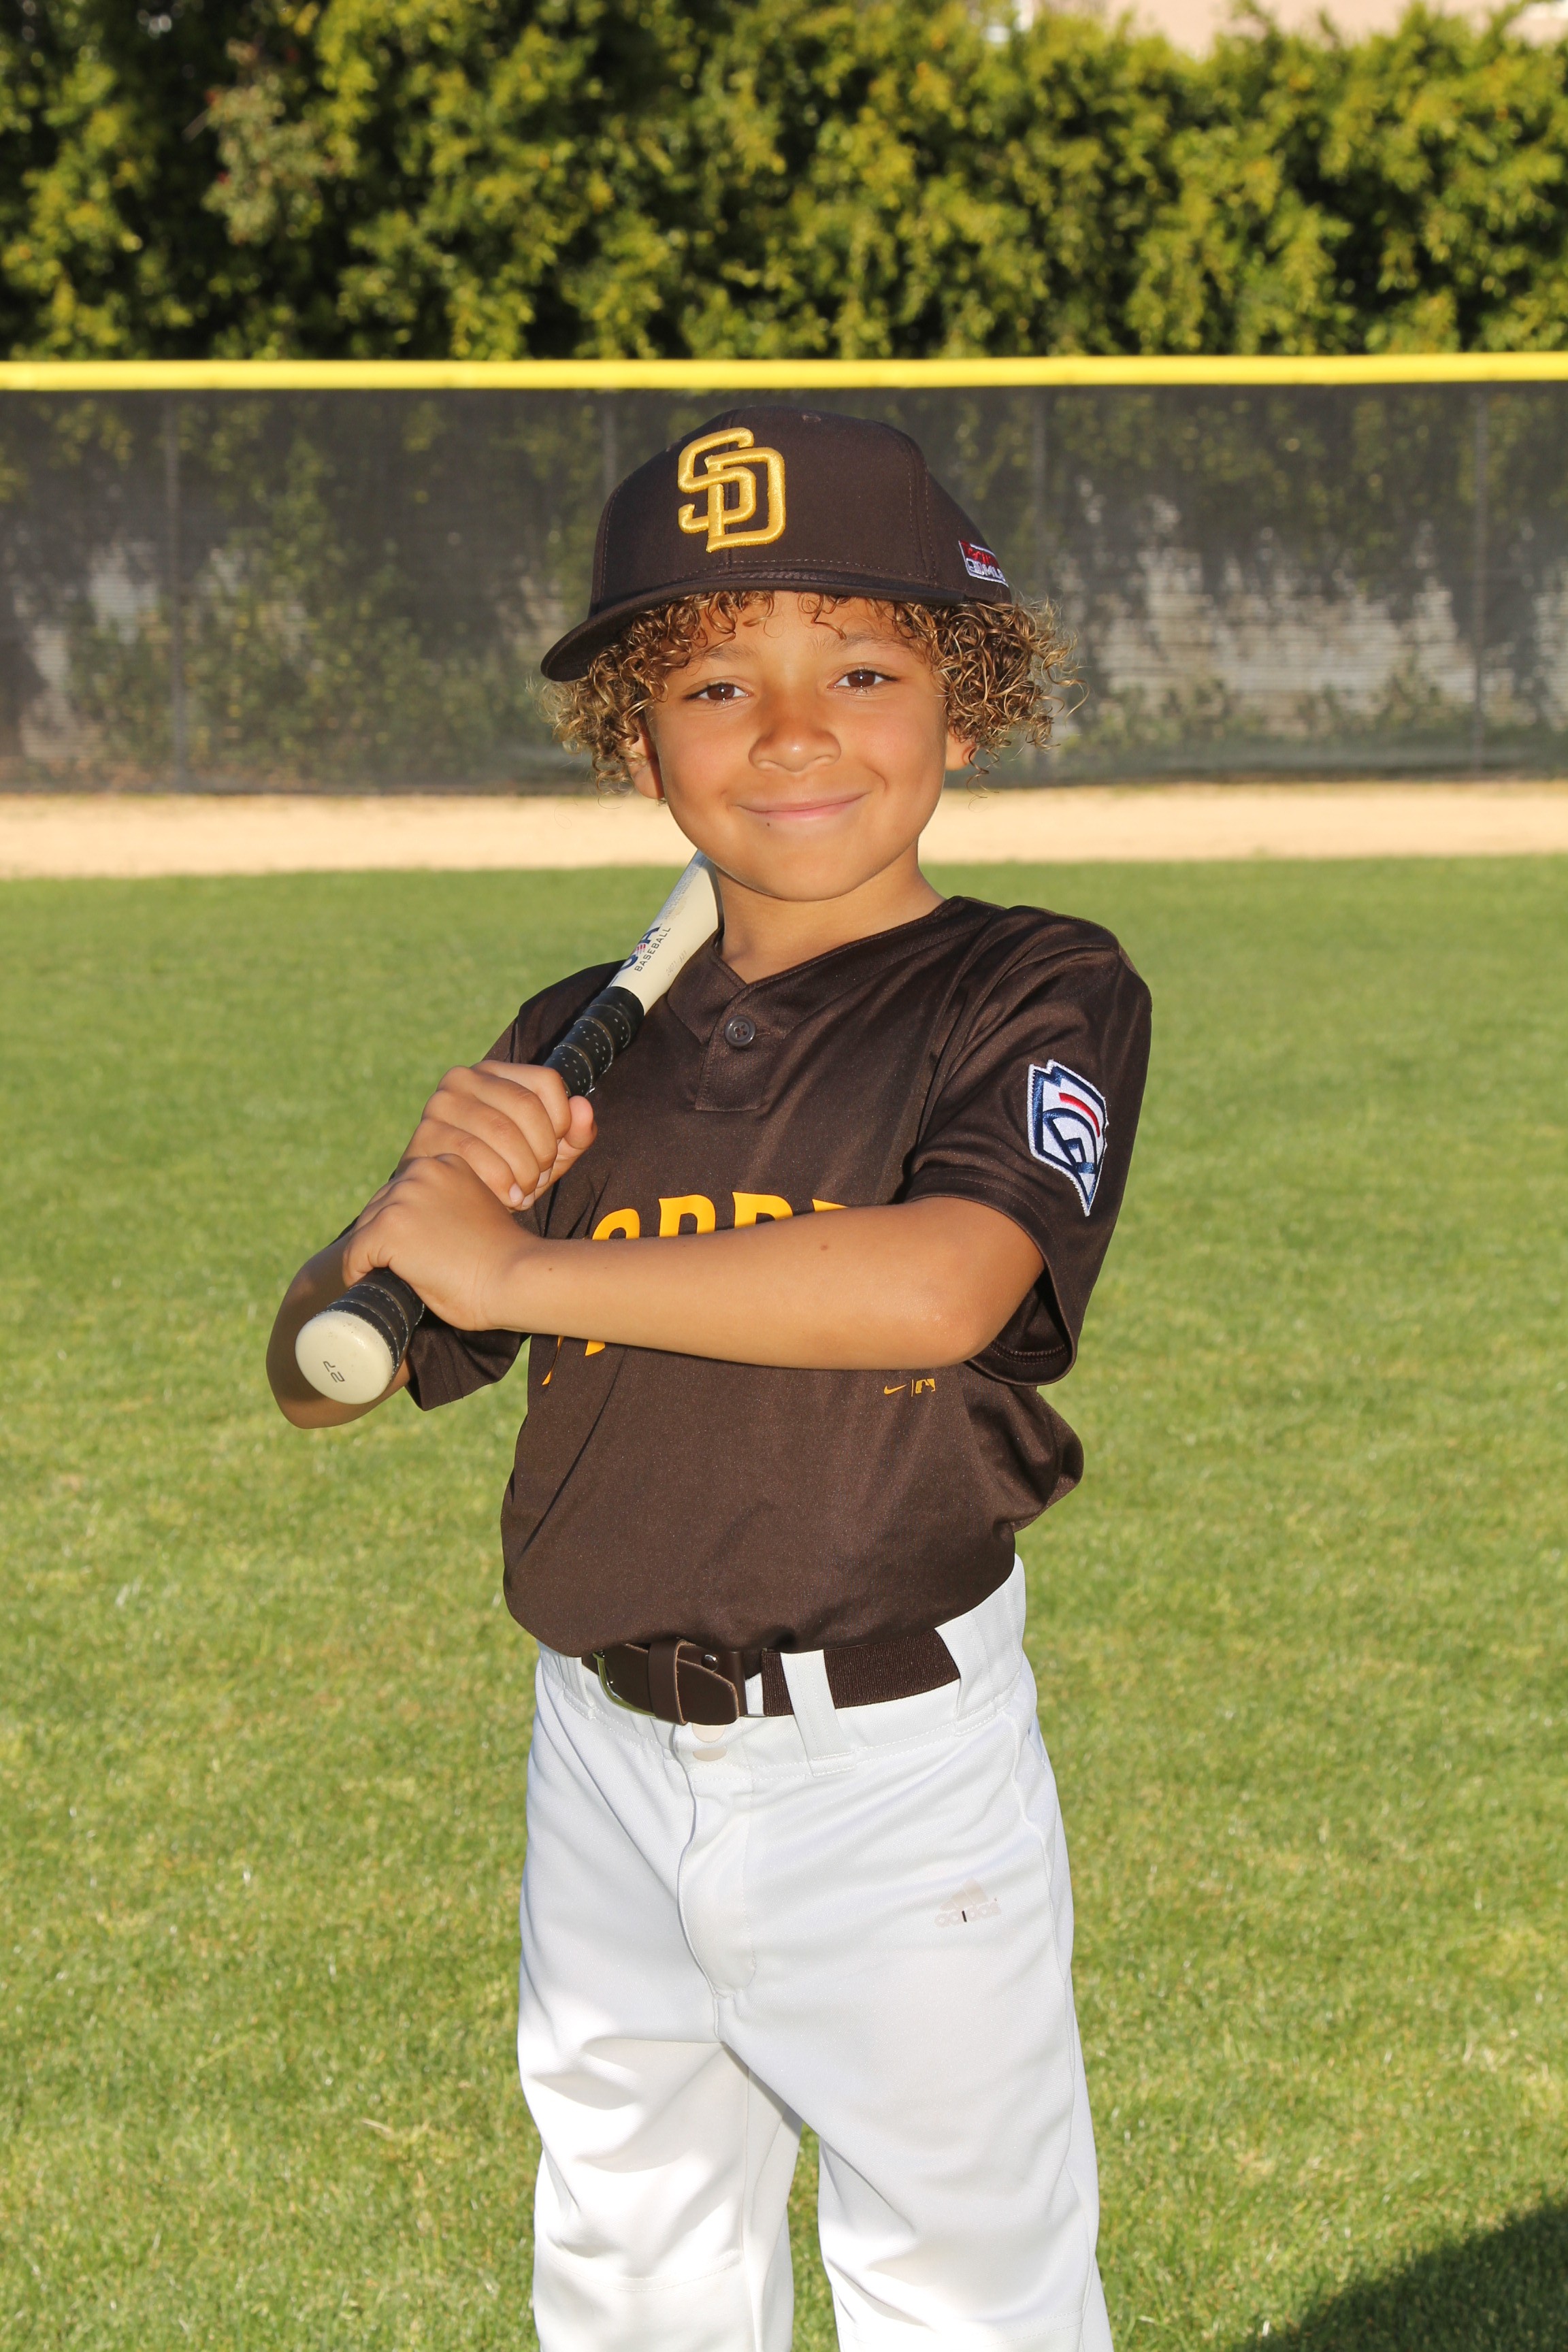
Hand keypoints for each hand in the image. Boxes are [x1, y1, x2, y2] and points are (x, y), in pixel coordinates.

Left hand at [343, 1154, 536, 1331]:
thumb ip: (449, 1204)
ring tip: (391, 1279)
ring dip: (373, 1256)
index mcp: (446, 1163)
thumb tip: (421, 1228)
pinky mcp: (389, 1227)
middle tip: (403, 1270)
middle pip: (379, 1207)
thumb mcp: (476, 1210)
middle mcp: (422, 1171)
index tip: (415, 1249)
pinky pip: (353, 1255)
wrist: (518, 1276)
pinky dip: (356, 1273)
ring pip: (364, 1230)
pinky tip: (372, 1286)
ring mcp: (403, 1198)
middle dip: (385, 1239)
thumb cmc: (505, 1257)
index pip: (403, 1191)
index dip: (404, 1224)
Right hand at [400, 1061, 594, 1208]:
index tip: (554, 1151)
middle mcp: (464, 1078)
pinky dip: (500, 1182)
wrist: (449, 1203)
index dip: (562, 1121)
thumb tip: (583, 1105)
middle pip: (526, 1106)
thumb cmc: (502, 1172)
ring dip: (524, 1171)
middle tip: (539, 1179)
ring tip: (524, 1191)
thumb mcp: (546, 1154)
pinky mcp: (425, 1134)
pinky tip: (506, 1198)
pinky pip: (474, 1154)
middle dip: (543, 1152)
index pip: (546, 1081)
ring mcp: (441, 1104)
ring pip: (503, 1131)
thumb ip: (574, 1134)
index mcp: (495, 1073)